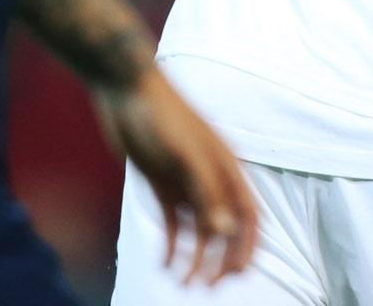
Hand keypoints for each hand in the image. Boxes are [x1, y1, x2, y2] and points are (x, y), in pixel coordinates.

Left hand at [96, 68, 258, 285]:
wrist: (124, 87)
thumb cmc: (160, 116)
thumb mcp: (185, 155)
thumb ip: (206, 192)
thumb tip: (224, 231)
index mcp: (226, 168)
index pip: (247, 214)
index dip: (247, 245)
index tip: (239, 274)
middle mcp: (211, 177)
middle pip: (224, 227)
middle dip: (220, 259)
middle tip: (207, 287)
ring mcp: (186, 181)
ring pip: (198, 229)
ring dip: (194, 257)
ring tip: (183, 283)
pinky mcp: (161, 183)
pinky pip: (171, 221)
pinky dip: (170, 244)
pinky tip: (163, 264)